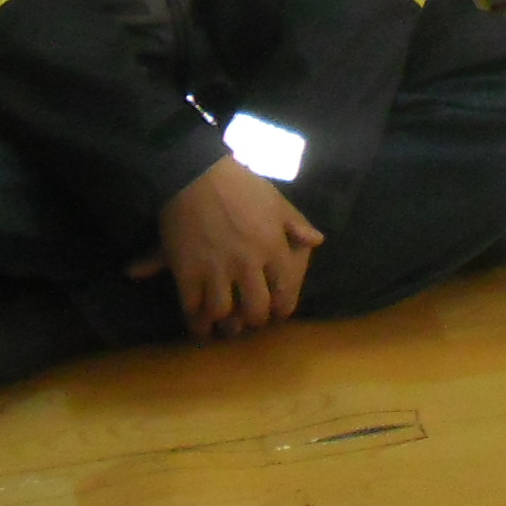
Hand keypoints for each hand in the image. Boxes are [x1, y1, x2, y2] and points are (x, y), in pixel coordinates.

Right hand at [136, 157, 320, 339]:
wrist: (196, 175)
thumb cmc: (241, 185)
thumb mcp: (277, 202)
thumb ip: (297, 225)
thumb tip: (318, 241)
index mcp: (273, 248)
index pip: (284, 291)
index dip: (281, 308)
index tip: (276, 313)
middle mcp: (248, 264)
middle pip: (255, 310)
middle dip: (253, 321)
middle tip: (247, 322)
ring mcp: (216, 270)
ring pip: (223, 314)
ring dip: (223, 326)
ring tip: (222, 329)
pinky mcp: (187, 272)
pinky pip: (192, 308)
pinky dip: (195, 321)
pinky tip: (198, 324)